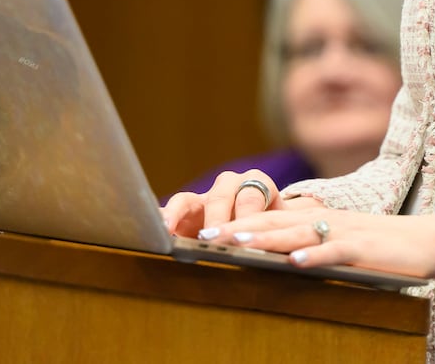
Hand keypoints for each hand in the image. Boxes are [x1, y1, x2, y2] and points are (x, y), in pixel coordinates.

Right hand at [162, 169, 311, 237]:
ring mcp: (204, 197)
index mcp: (259, 184)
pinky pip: (169, 211)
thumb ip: (277, 236)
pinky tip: (151, 231)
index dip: (247, 214)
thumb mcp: (282, 229)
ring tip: (167, 229)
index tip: (243, 235)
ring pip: (187, 199)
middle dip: (215, 217)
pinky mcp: (185, 212)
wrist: (269, 226)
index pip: (252, 194)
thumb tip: (274, 251)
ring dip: (177, 214)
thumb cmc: (278, 228)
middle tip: (211, 238)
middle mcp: (230, 185)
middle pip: (219, 196)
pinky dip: (160, 219)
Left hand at [204, 207, 434, 281]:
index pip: (269, 218)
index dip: (237, 222)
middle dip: (237, 228)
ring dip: (265, 238)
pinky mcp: (362, 249)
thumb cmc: (381, 246)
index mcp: (317, 219)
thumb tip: (275, 256)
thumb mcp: (340, 240)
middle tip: (204, 235)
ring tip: (236, 242)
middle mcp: (324, 221)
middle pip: (274, 222)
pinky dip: (314, 257)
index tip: (205, 230)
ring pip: (297, 234)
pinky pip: (334, 252)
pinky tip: (294, 263)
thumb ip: (310, 243)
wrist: (427, 241)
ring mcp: (343, 233)